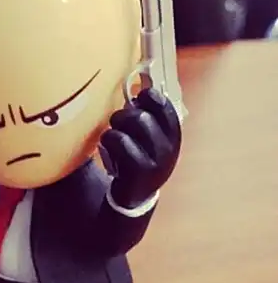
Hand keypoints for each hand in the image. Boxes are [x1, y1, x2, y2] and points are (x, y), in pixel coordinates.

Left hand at [100, 88, 181, 208]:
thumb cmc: (138, 157)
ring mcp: (156, 161)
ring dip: (115, 127)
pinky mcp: (139, 171)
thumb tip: (136, 85)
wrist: (134, 197)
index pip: (164, 105)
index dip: (148, 97)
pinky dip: (109, 140)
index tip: (136, 100)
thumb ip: (147, 115)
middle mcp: (169, 148)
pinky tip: (108, 149)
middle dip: (124, 115)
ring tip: (113, 136)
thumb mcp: (149, 138)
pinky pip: (119, 141)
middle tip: (119, 123)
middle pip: (142, 114)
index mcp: (172, 136)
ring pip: (133, 123)